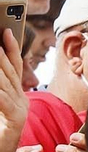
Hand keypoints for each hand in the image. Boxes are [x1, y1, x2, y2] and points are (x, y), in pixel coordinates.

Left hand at [0, 30, 27, 151]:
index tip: (6, 32)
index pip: (14, 70)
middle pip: (12, 72)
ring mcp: (20, 110)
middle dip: (5, 51)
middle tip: (1, 33)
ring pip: (7, 82)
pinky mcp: (14, 119)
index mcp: (17, 98)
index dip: (11, 50)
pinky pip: (2, 99)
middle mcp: (21, 102)